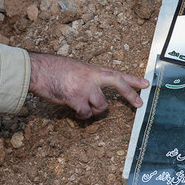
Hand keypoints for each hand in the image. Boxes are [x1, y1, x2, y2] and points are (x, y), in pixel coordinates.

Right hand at [27, 53, 147, 119]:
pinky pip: (86, 114)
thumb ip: (88, 77)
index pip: (117, 73)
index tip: (146, 84)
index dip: (133, 80)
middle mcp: (92, 78)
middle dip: (131, 94)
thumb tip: (94, 90)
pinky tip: (75, 112)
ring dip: (95, 110)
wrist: (38, 70)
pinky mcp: (76, 99)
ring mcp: (85, 88)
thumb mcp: (75, 68)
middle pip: (118, 83)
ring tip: (85, 108)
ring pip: (101, 106)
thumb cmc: (52, 69)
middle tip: (139, 104)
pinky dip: (82, 116)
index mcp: (93, 70)